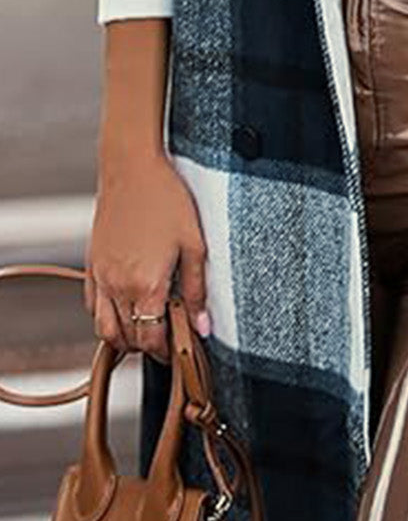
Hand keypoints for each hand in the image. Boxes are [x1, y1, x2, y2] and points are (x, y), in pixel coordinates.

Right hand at [86, 152, 210, 364]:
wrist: (132, 168)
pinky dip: (105, 316)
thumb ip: (197, 290)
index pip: (151, 338)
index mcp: (145, 285)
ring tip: (146, 330)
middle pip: (126, 338)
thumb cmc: (166, 200)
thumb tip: (203, 327)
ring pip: (103, 327)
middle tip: (166, 342)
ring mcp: (100, 275)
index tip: (178, 351)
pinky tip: (125, 309)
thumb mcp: (194, 245)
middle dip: (146, 347)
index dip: (165, 352)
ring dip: (123, 337)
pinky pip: (91, 304)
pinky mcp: (91, 264)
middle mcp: (117, 285)